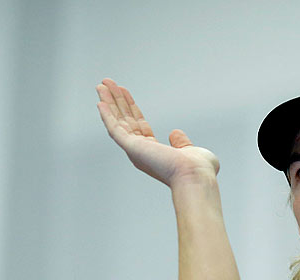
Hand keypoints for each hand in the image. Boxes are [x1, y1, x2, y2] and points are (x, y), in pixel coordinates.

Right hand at [96, 79, 219, 187]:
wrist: (196, 175)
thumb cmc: (198, 170)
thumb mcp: (190, 150)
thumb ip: (181, 142)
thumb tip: (175, 133)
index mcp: (154, 152)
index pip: (138, 125)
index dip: (130, 108)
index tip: (124, 93)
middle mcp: (142, 152)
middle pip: (124, 121)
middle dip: (116, 101)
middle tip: (107, 84)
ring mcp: (135, 150)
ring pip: (117, 122)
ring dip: (108, 103)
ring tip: (101, 85)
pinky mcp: (132, 147)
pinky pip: (114, 129)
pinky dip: (106, 115)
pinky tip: (100, 102)